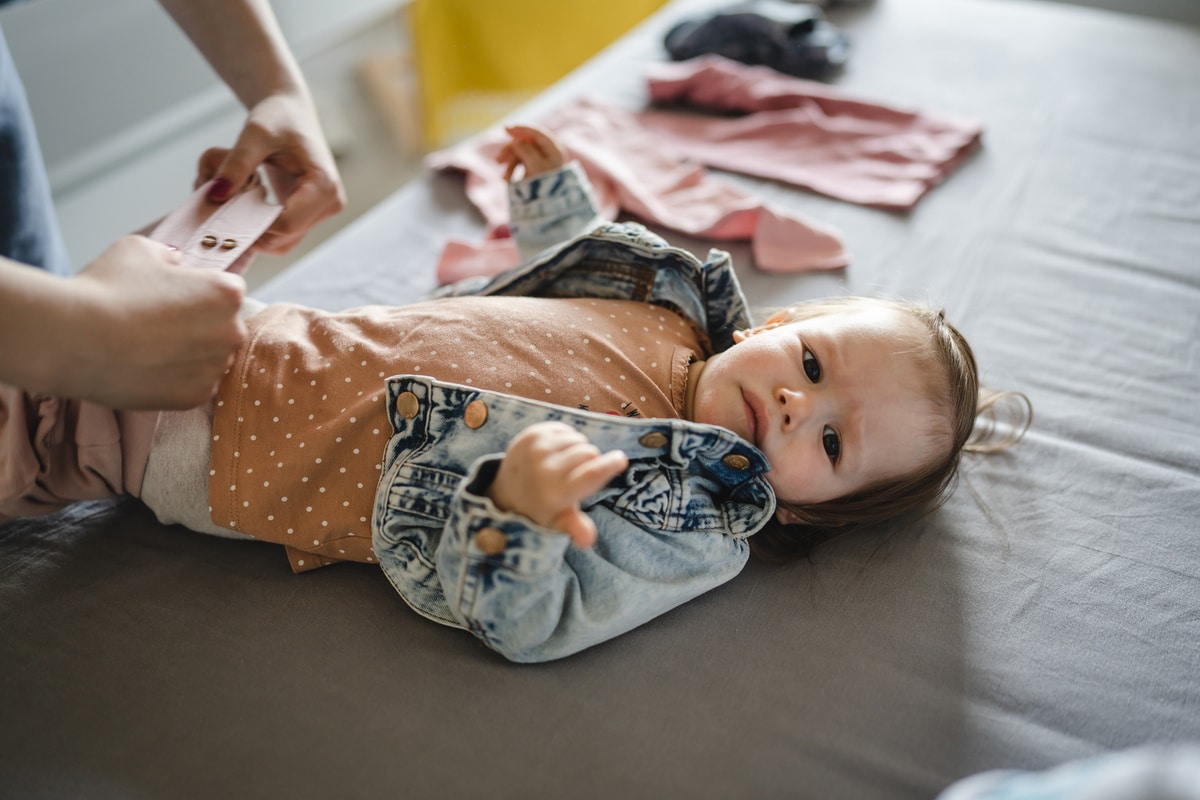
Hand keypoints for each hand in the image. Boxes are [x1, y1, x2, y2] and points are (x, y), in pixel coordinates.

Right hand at [49, 236, 246, 408]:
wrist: (75, 339)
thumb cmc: (107, 288)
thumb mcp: (140, 249)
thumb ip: (170, 257)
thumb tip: (177, 266)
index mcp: (226, 293)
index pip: (226, 292)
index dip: (197, 292)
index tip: (169, 296)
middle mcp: (232, 333)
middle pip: (222, 327)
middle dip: (198, 325)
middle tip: (156, 323)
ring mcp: (215, 368)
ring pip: (209, 358)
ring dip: (188, 353)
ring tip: (147, 346)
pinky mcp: (195, 397)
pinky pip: (193, 384)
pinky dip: (175, 378)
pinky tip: (146, 366)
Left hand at [196, 91, 345, 255]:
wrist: (291, 112)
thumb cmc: (278, 117)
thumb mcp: (254, 134)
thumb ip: (236, 164)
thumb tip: (216, 194)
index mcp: (323, 185)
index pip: (287, 225)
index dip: (252, 225)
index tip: (222, 211)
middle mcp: (330, 203)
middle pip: (284, 238)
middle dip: (250, 226)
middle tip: (224, 203)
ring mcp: (323, 212)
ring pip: (283, 243)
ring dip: (255, 230)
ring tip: (236, 201)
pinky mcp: (312, 215)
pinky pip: (284, 236)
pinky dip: (261, 228)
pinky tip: (246, 206)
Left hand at [488, 421, 627, 547]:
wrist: (506, 491)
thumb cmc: (541, 509)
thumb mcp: (557, 522)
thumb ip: (574, 526)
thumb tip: (587, 540)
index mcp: (554, 494)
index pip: (590, 474)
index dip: (610, 465)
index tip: (621, 459)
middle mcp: (544, 468)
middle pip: (589, 453)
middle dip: (591, 462)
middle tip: (578, 475)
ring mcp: (536, 448)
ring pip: (579, 439)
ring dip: (578, 450)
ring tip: (565, 465)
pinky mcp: (531, 434)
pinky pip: (566, 429)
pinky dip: (566, 440)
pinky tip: (556, 453)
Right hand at [495, 124, 566, 181]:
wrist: (551, 208)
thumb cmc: (546, 187)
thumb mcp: (535, 167)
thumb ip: (526, 150)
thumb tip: (516, 141)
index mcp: (553, 150)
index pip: (536, 134)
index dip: (521, 129)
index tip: (506, 129)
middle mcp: (548, 153)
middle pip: (525, 143)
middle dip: (511, 151)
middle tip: (498, 161)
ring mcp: (541, 161)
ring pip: (521, 154)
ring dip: (510, 164)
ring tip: (505, 179)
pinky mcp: (534, 169)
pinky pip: (521, 164)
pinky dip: (513, 170)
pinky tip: (507, 181)